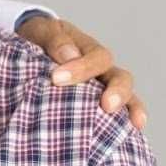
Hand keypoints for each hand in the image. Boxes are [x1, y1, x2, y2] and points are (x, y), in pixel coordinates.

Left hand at [17, 16, 145, 129]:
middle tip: (106, 105)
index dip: (81, 68)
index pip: (96, 57)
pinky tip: (132, 134)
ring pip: (128, 97)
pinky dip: (127, 123)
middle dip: (117, 91)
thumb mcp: (42, 31)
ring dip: (131, 108)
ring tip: (133, 123)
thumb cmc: (40, 40)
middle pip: (121, 78)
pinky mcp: (97, 107)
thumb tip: (69, 55)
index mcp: (89, 50)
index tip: (56, 79)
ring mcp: (103, 89)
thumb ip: (54, 40)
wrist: (32, 49)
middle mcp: (102, 70)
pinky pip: (119, 115)